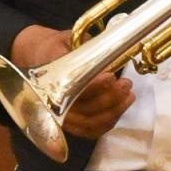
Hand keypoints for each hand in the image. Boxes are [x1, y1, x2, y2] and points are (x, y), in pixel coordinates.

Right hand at [11, 25, 133, 139]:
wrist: (41, 56)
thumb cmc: (58, 48)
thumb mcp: (69, 40)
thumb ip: (86, 48)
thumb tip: (110, 55)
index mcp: (49, 78)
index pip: (73, 88)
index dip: (95, 85)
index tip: (111, 77)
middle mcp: (51, 102)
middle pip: (85, 109)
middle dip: (111, 98)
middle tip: (126, 83)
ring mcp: (59, 116)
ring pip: (90, 122)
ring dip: (114, 111)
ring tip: (129, 95)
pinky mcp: (68, 124)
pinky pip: (90, 130)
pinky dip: (108, 123)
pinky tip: (121, 108)